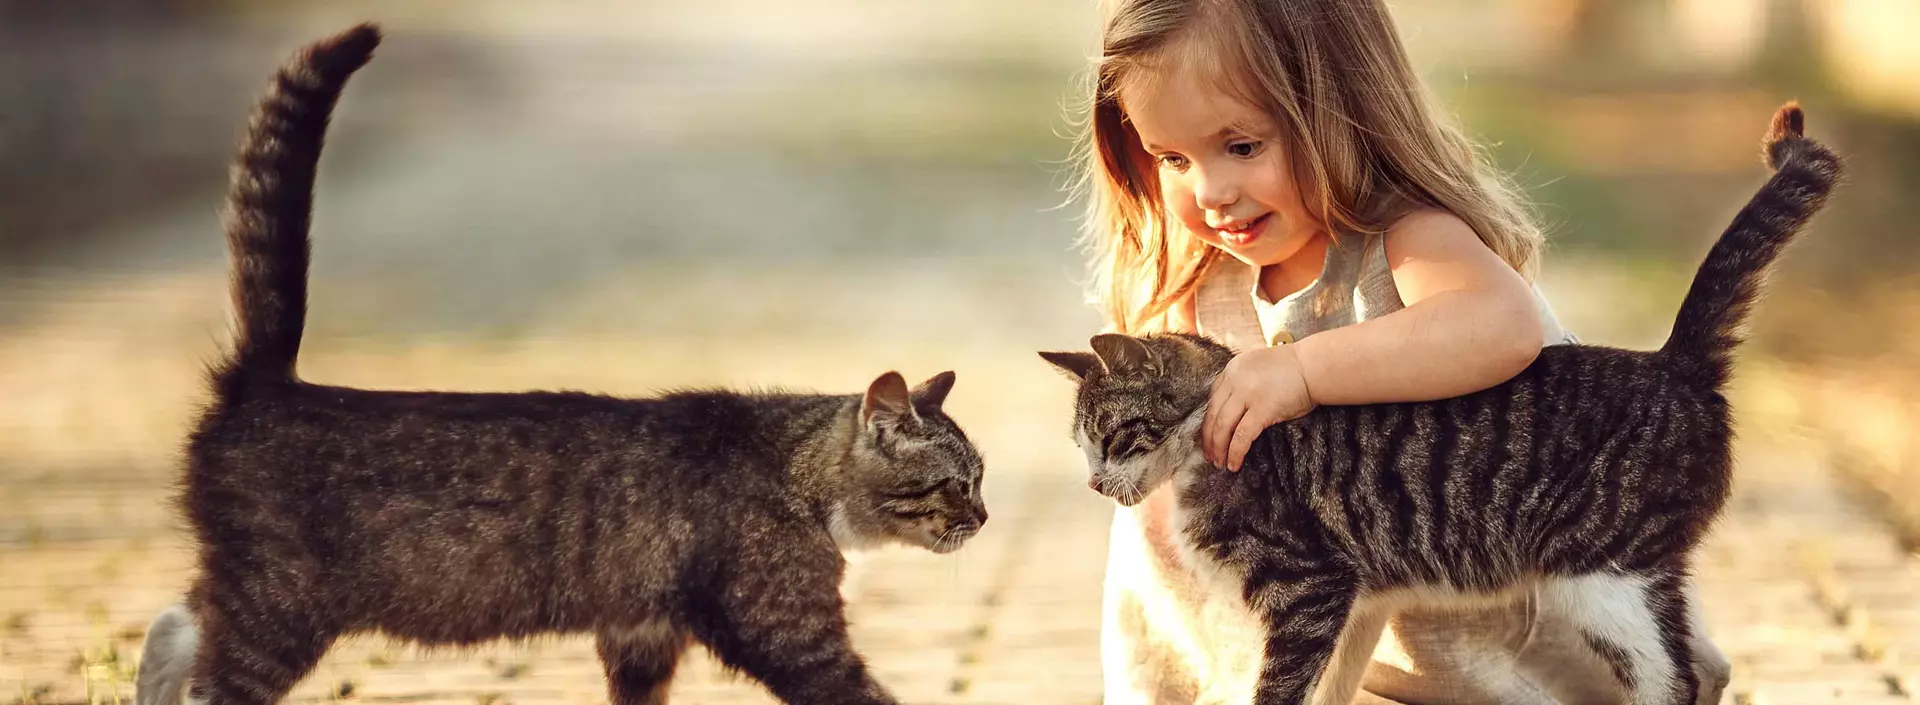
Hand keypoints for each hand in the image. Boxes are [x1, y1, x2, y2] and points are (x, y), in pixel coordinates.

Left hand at [1203, 345, 1315, 470]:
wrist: (1315, 367)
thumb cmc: (1294, 369)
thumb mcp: (1258, 368)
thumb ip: (1243, 383)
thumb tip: (1234, 409)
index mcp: (1232, 369)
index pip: (1213, 399)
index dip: (1208, 420)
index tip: (1207, 435)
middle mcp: (1235, 380)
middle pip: (1213, 414)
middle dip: (1209, 438)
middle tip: (1209, 455)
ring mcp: (1247, 394)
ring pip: (1223, 426)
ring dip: (1219, 448)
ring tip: (1219, 462)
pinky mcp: (1262, 409)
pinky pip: (1242, 436)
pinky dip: (1235, 452)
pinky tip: (1233, 464)